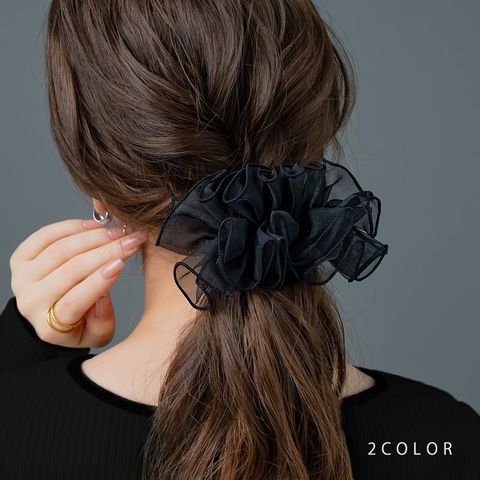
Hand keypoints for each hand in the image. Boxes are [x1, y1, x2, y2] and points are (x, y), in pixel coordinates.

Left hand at [9, 218, 147, 347]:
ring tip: (117, 232)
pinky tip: (94, 225)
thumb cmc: (79, 324)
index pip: (74, 301)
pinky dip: (71, 227)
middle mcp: (31, 301)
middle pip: (70, 271)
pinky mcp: (20, 258)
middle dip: (105, 252)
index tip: (121, 263)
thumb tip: (105, 292)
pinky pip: (45, 236)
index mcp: (50, 327)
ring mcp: (22, 278)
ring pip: (60, 250)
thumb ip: (103, 319)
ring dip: (93, 237)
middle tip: (129, 241)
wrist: (50, 314)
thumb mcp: (97, 334)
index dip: (99, 280)